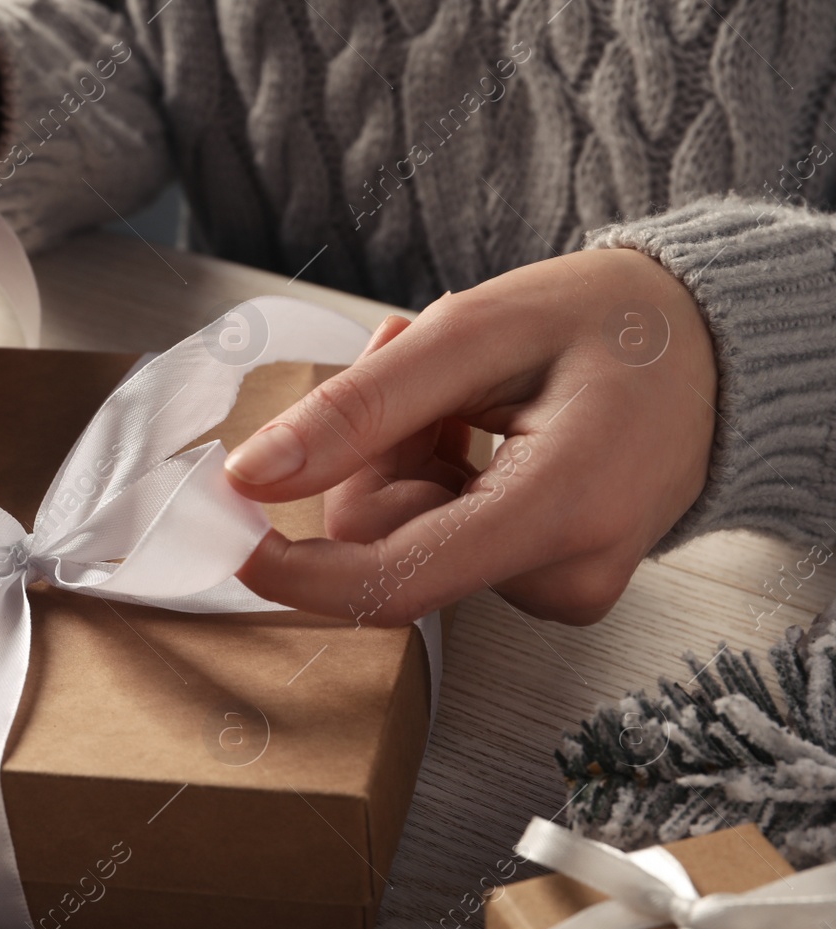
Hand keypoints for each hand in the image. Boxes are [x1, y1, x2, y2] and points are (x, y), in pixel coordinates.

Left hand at [227, 248, 716, 625]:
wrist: (715, 348)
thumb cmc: (614, 323)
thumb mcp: (477, 332)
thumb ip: (361, 408)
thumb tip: (255, 474)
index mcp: (559, 513)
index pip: (392, 584)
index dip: (294, 568)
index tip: (231, 530)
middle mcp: (565, 576)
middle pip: (388, 544)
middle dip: (376, 457)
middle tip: (423, 380)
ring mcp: (562, 588)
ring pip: (408, 538)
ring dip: (406, 460)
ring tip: (468, 397)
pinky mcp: (551, 583)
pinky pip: (443, 540)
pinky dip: (436, 478)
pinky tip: (479, 427)